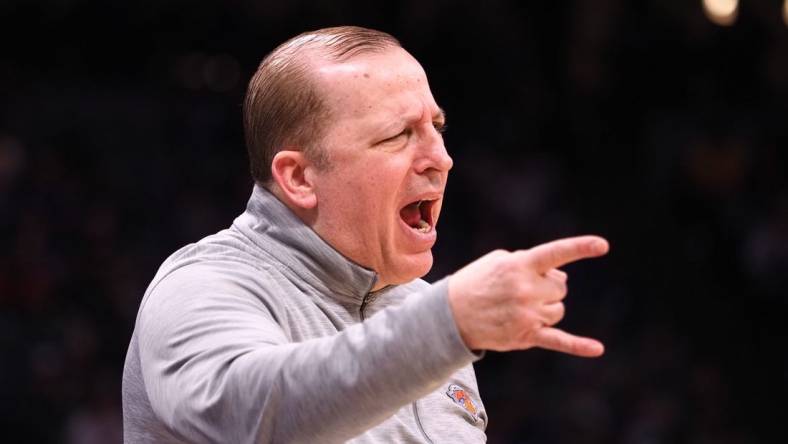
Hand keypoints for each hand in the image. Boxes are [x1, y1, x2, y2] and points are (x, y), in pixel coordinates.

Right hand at [447, 236, 608, 356]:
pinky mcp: (527, 336)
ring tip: (518, 309)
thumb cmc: (477, 282)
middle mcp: (526, 289)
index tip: (603, 245)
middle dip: (548, 287)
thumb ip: (531, 262)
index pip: (555, 254)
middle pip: (561, 287)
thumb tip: (559, 277)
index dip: (580, 248)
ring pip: (558, 310)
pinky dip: (579, 346)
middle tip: (522, 290)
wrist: (450, 315)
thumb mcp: (498, 260)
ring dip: (545, 308)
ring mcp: (527, 314)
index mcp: (520, 265)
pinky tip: (597, 349)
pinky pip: (560, 340)